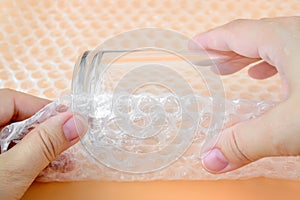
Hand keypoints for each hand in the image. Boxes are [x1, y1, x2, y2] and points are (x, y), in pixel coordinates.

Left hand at [0, 89, 87, 198]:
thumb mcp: (10, 171)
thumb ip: (42, 145)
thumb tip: (75, 123)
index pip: (14, 100)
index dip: (46, 109)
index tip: (72, 120)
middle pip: (17, 119)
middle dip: (47, 133)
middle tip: (69, 142)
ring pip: (15, 138)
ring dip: (41, 149)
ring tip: (63, 162)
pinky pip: (10, 154)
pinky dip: (28, 160)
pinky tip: (45, 169)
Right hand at [191, 16, 299, 172]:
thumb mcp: (288, 127)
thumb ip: (245, 142)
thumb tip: (210, 160)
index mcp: (284, 38)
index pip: (235, 34)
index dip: (210, 41)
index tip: (193, 45)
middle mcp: (298, 34)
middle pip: (252, 37)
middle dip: (226, 51)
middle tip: (207, 63)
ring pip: (273, 43)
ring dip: (248, 56)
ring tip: (233, 69)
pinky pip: (291, 52)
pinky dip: (273, 62)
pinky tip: (270, 75)